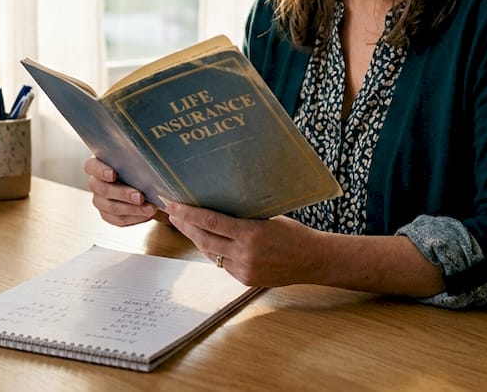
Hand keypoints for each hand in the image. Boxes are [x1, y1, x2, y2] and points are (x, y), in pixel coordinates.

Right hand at [84, 156, 158, 226]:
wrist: (143, 185)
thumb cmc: (137, 168)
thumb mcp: (135, 161)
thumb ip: (136, 162)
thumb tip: (148, 166)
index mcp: (98, 165)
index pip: (91, 166)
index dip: (100, 170)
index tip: (112, 174)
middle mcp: (96, 183)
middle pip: (102, 189)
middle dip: (122, 194)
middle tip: (140, 197)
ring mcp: (100, 201)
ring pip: (111, 207)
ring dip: (132, 209)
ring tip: (150, 209)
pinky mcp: (107, 215)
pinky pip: (118, 219)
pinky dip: (134, 218)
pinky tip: (146, 215)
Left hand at [165, 202, 320, 286]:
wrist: (313, 260)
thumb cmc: (294, 233)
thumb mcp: (268, 218)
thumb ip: (243, 217)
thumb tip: (216, 207)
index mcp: (250, 233)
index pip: (211, 221)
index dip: (188, 214)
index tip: (173, 205)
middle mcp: (245, 254)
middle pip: (204, 239)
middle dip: (185, 226)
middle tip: (172, 213)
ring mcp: (244, 270)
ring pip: (211, 254)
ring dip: (196, 239)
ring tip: (184, 226)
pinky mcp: (246, 280)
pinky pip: (223, 264)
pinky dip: (214, 252)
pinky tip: (207, 242)